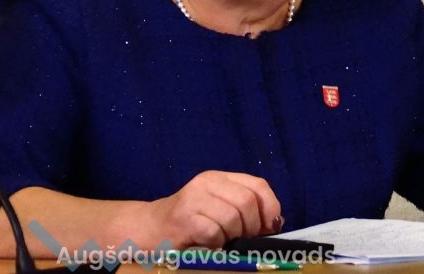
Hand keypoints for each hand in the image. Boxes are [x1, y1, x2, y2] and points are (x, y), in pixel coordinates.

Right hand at [139, 171, 282, 247]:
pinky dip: (218, 243)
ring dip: (233, 236)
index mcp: (219, 177)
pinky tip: (210, 244)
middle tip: (244, 238)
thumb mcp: (218, 206)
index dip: (271, 206)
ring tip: (223, 241)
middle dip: (252, 226)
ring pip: (232, 218)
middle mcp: (206, 182)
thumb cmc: (190, 221)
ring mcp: (193, 200)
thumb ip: (245, 208)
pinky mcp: (183, 219)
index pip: (258, 185)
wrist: (148, 229)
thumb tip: (275, 222)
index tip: (271, 226)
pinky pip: (214, 233)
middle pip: (247, 202)